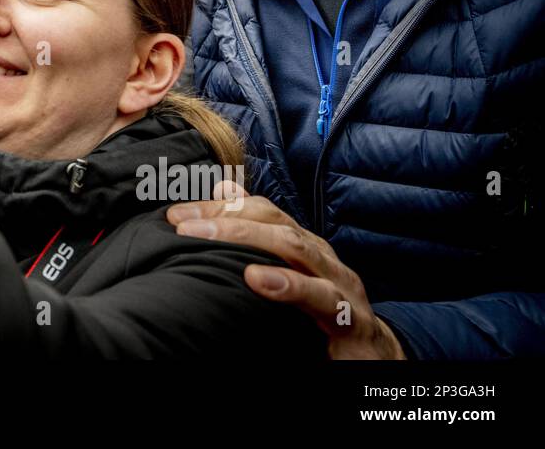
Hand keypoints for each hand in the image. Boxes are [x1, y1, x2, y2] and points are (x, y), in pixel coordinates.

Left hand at [166, 181, 405, 358]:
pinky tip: (257, 279)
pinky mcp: (352, 320)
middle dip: (225, 218)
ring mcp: (341, 286)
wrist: (377, 360)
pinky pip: (322, 298)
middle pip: (274, 223)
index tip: (175, 214)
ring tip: (205, 236)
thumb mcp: (288, 276)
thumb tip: (224, 193)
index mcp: (305, 247)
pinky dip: (288, 285)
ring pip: (295, 249)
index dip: (219, 207)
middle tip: (182, 223)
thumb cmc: (323, 316)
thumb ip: (258, 242)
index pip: (260, 212)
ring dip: (246, 238)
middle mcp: (323, 259)